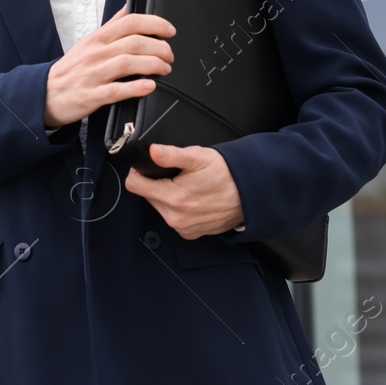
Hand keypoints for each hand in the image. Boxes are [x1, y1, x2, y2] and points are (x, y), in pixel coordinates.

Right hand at [43, 4, 173, 128]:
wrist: (45, 93)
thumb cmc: (71, 68)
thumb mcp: (88, 42)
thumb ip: (111, 26)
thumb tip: (129, 8)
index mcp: (97, 39)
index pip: (129, 22)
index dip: (154, 23)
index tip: (170, 31)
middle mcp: (95, 53)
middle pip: (134, 43)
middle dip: (159, 47)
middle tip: (170, 55)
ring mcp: (93, 74)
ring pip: (128, 64)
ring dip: (153, 65)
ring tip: (165, 69)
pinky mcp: (92, 96)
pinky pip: (116, 91)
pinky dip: (136, 88)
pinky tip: (150, 86)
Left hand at [124, 142, 244, 238]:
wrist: (250, 194)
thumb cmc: (227, 175)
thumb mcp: (198, 157)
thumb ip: (172, 155)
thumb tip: (153, 151)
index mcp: (173, 198)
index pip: (135, 185)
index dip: (138, 172)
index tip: (148, 166)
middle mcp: (175, 218)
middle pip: (148, 196)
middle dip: (157, 184)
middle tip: (177, 176)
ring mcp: (183, 228)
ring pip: (160, 207)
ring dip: (168, 196)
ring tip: (187, 186)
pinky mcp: (191, 233)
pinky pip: (174, 218)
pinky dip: (178, 209)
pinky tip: (193, 199)